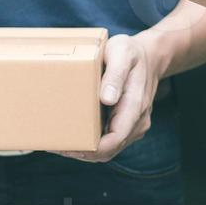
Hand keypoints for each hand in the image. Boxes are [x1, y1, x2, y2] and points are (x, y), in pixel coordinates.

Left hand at [50, 32, 161, 163]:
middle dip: (82, 152)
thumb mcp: (122, 53)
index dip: (90, 149)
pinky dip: (92, 142)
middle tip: (55, 145)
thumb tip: (107, 99)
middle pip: (109, 150)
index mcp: (136, 105)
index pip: (115, 139)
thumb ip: (115, 74)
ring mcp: (134, 125)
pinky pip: (110, 140)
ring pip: (109, 149)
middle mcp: (138, 120)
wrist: (150, 56)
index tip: (67, 146)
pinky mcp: (128, 124)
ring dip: (85, 150)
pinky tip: (74, 134)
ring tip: (60, 142)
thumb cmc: (131, 52)